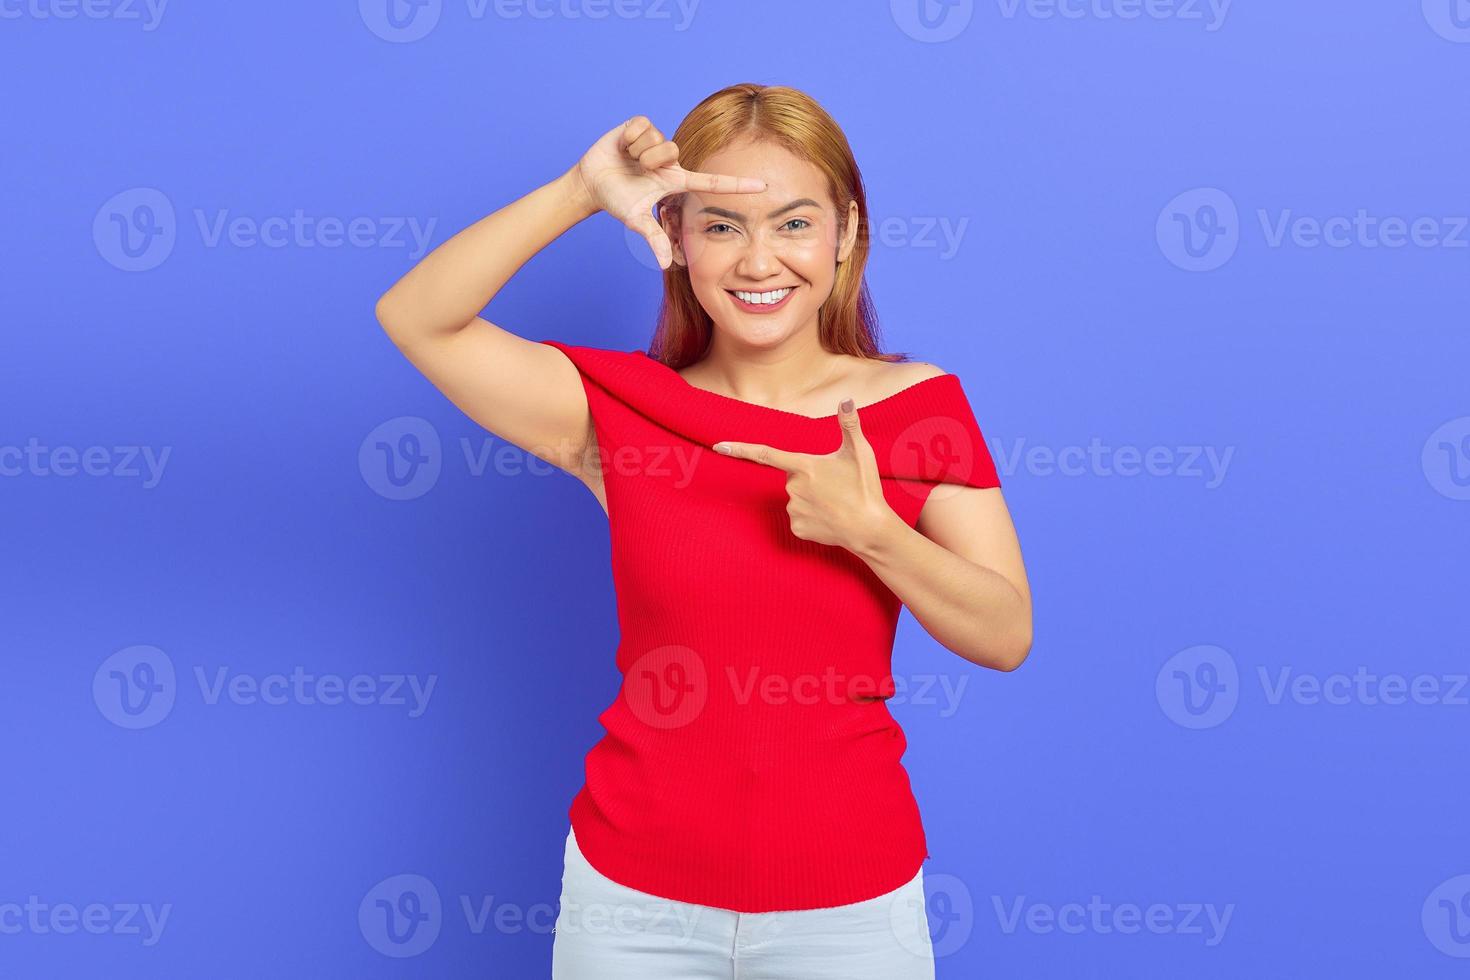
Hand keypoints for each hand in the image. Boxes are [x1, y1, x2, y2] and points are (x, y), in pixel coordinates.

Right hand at [573, 115, 765, 269]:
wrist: (591, 182)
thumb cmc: (617, 200)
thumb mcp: (636, 220)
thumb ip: (653, 238)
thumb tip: (664, 265)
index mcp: (677, 180)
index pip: (713, 182)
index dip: (738, 184)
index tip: (763, 186)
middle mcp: (671, 159)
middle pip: (672, 152)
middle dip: (650, 161)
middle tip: (637, 170)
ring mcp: (657, 142)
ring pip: (656, 140)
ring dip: (637, 152)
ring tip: (628, 159)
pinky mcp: (640, 126)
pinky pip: (642, 127)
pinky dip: (628, 138)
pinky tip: (623, 146)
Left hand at [713, 399, 899, 552]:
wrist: (870, 529)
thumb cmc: (865, 488)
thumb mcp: (860, 452)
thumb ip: (849, 424)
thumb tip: (846, 399)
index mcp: (804, 465)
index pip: (765, 454)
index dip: (740, 448)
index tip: (718, 446)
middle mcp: (793, 487)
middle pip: (792, 478)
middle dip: (809, 479)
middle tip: (836, 486)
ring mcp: (794, 510)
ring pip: (796, 498)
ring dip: (812, 499)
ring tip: (836, 503)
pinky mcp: (797, 528)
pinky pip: (799, 518)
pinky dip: (813, 517)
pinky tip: (830, 518)